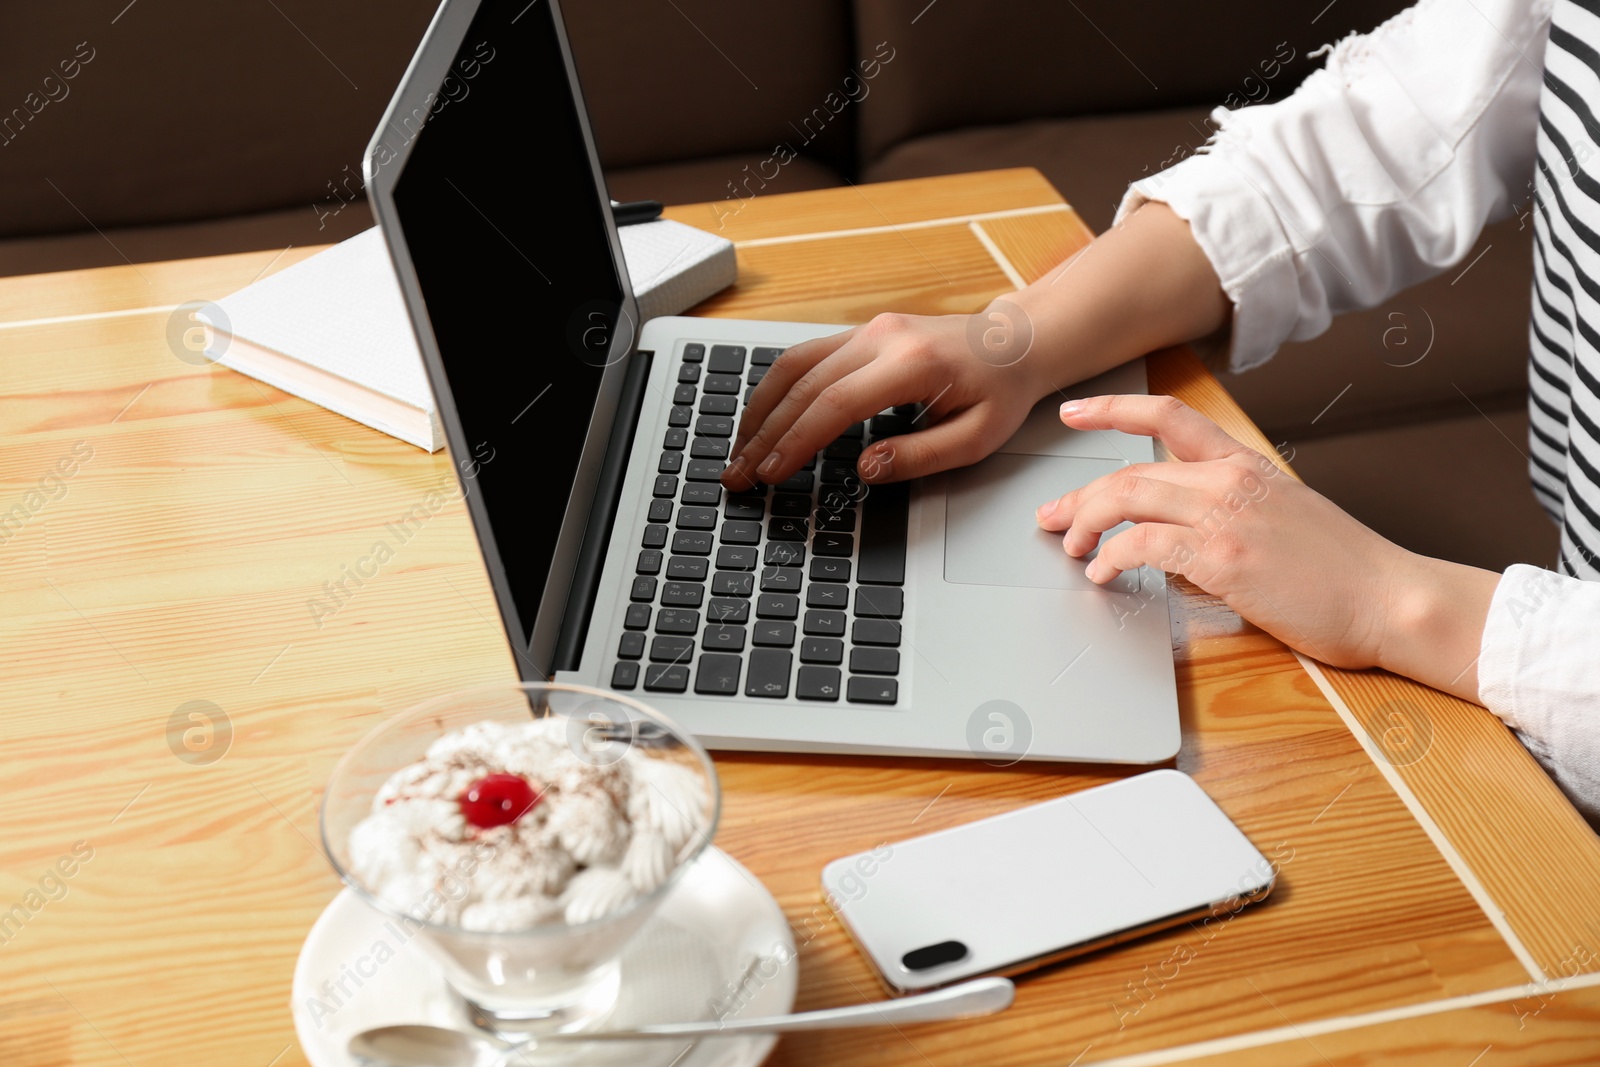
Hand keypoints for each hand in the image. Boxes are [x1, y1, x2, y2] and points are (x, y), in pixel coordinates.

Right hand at [721, 309, 1047, 490]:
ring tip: (741, 451)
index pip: (835, 403)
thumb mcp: (976, 438)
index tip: (771, 473)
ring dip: (761, 410)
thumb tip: (866, 469)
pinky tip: (762, 420)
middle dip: (764, 434)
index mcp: (912, 363)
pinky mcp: (861, 332)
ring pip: (794, 365)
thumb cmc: (1000, 391)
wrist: (1016, 342)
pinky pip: (805, 357)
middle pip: (802, 385)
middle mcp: (882, 337)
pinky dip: (776, 390)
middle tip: (738, 475)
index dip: (796, 441)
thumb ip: (920, 456)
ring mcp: (868, 329)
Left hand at [1035, 395, 1494, 691]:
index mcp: (1247, 465)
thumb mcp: (1284, 520)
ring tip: (1072, 548)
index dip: (1113, 409)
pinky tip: (1103, 574)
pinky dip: (1110, 558)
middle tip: (1052, 518)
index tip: (1073, 412)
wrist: (1394, 599)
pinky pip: (1142, 546)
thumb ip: (1228, 515)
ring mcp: (1226, 516)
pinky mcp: (1222, 556)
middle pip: (1129, 471)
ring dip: (1085, 524)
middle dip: (1078, 495)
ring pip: (1126, 499)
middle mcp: (1231, 480)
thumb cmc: (1346, 572)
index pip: (1169, 416)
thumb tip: (1175, 540)